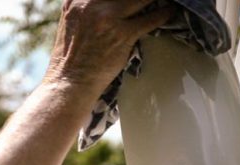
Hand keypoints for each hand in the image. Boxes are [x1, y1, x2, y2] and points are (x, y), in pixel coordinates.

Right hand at [44, 0, 174, 96]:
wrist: (70, 81)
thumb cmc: (72, 56)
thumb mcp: (72, 19)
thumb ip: (87, 4)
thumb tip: (110, 2)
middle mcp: (91, 4)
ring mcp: (108, 18)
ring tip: (166, 0)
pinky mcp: (122, 34)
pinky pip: (151, 19)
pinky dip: (164, 14)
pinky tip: (169, 12)